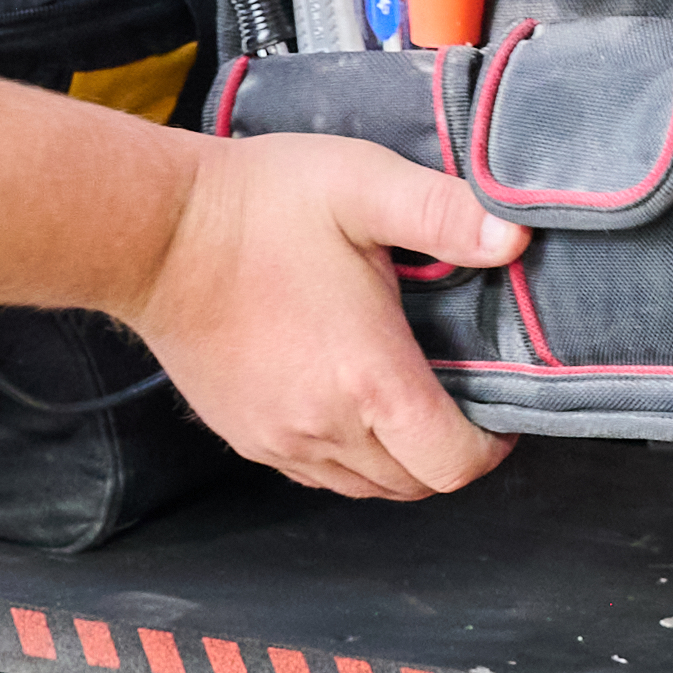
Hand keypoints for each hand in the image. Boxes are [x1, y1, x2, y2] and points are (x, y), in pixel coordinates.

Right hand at [123, 130, 523, 499]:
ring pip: (367, 487)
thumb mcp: (364, 185)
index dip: (490, 447)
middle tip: (458, 399)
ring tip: (408, 402)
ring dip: (400, 461)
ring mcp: (281, 439)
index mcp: (369, 379)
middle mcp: (326, 426)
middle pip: (415, 484)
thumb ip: (446, 212)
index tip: (497, 412)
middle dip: (449, 453)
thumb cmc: (259, 206)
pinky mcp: (246, 436)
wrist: (156, 231)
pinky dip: (350, 459)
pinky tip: (351, 405)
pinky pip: (319, 476)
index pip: (454, 464)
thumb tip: (516, 234)